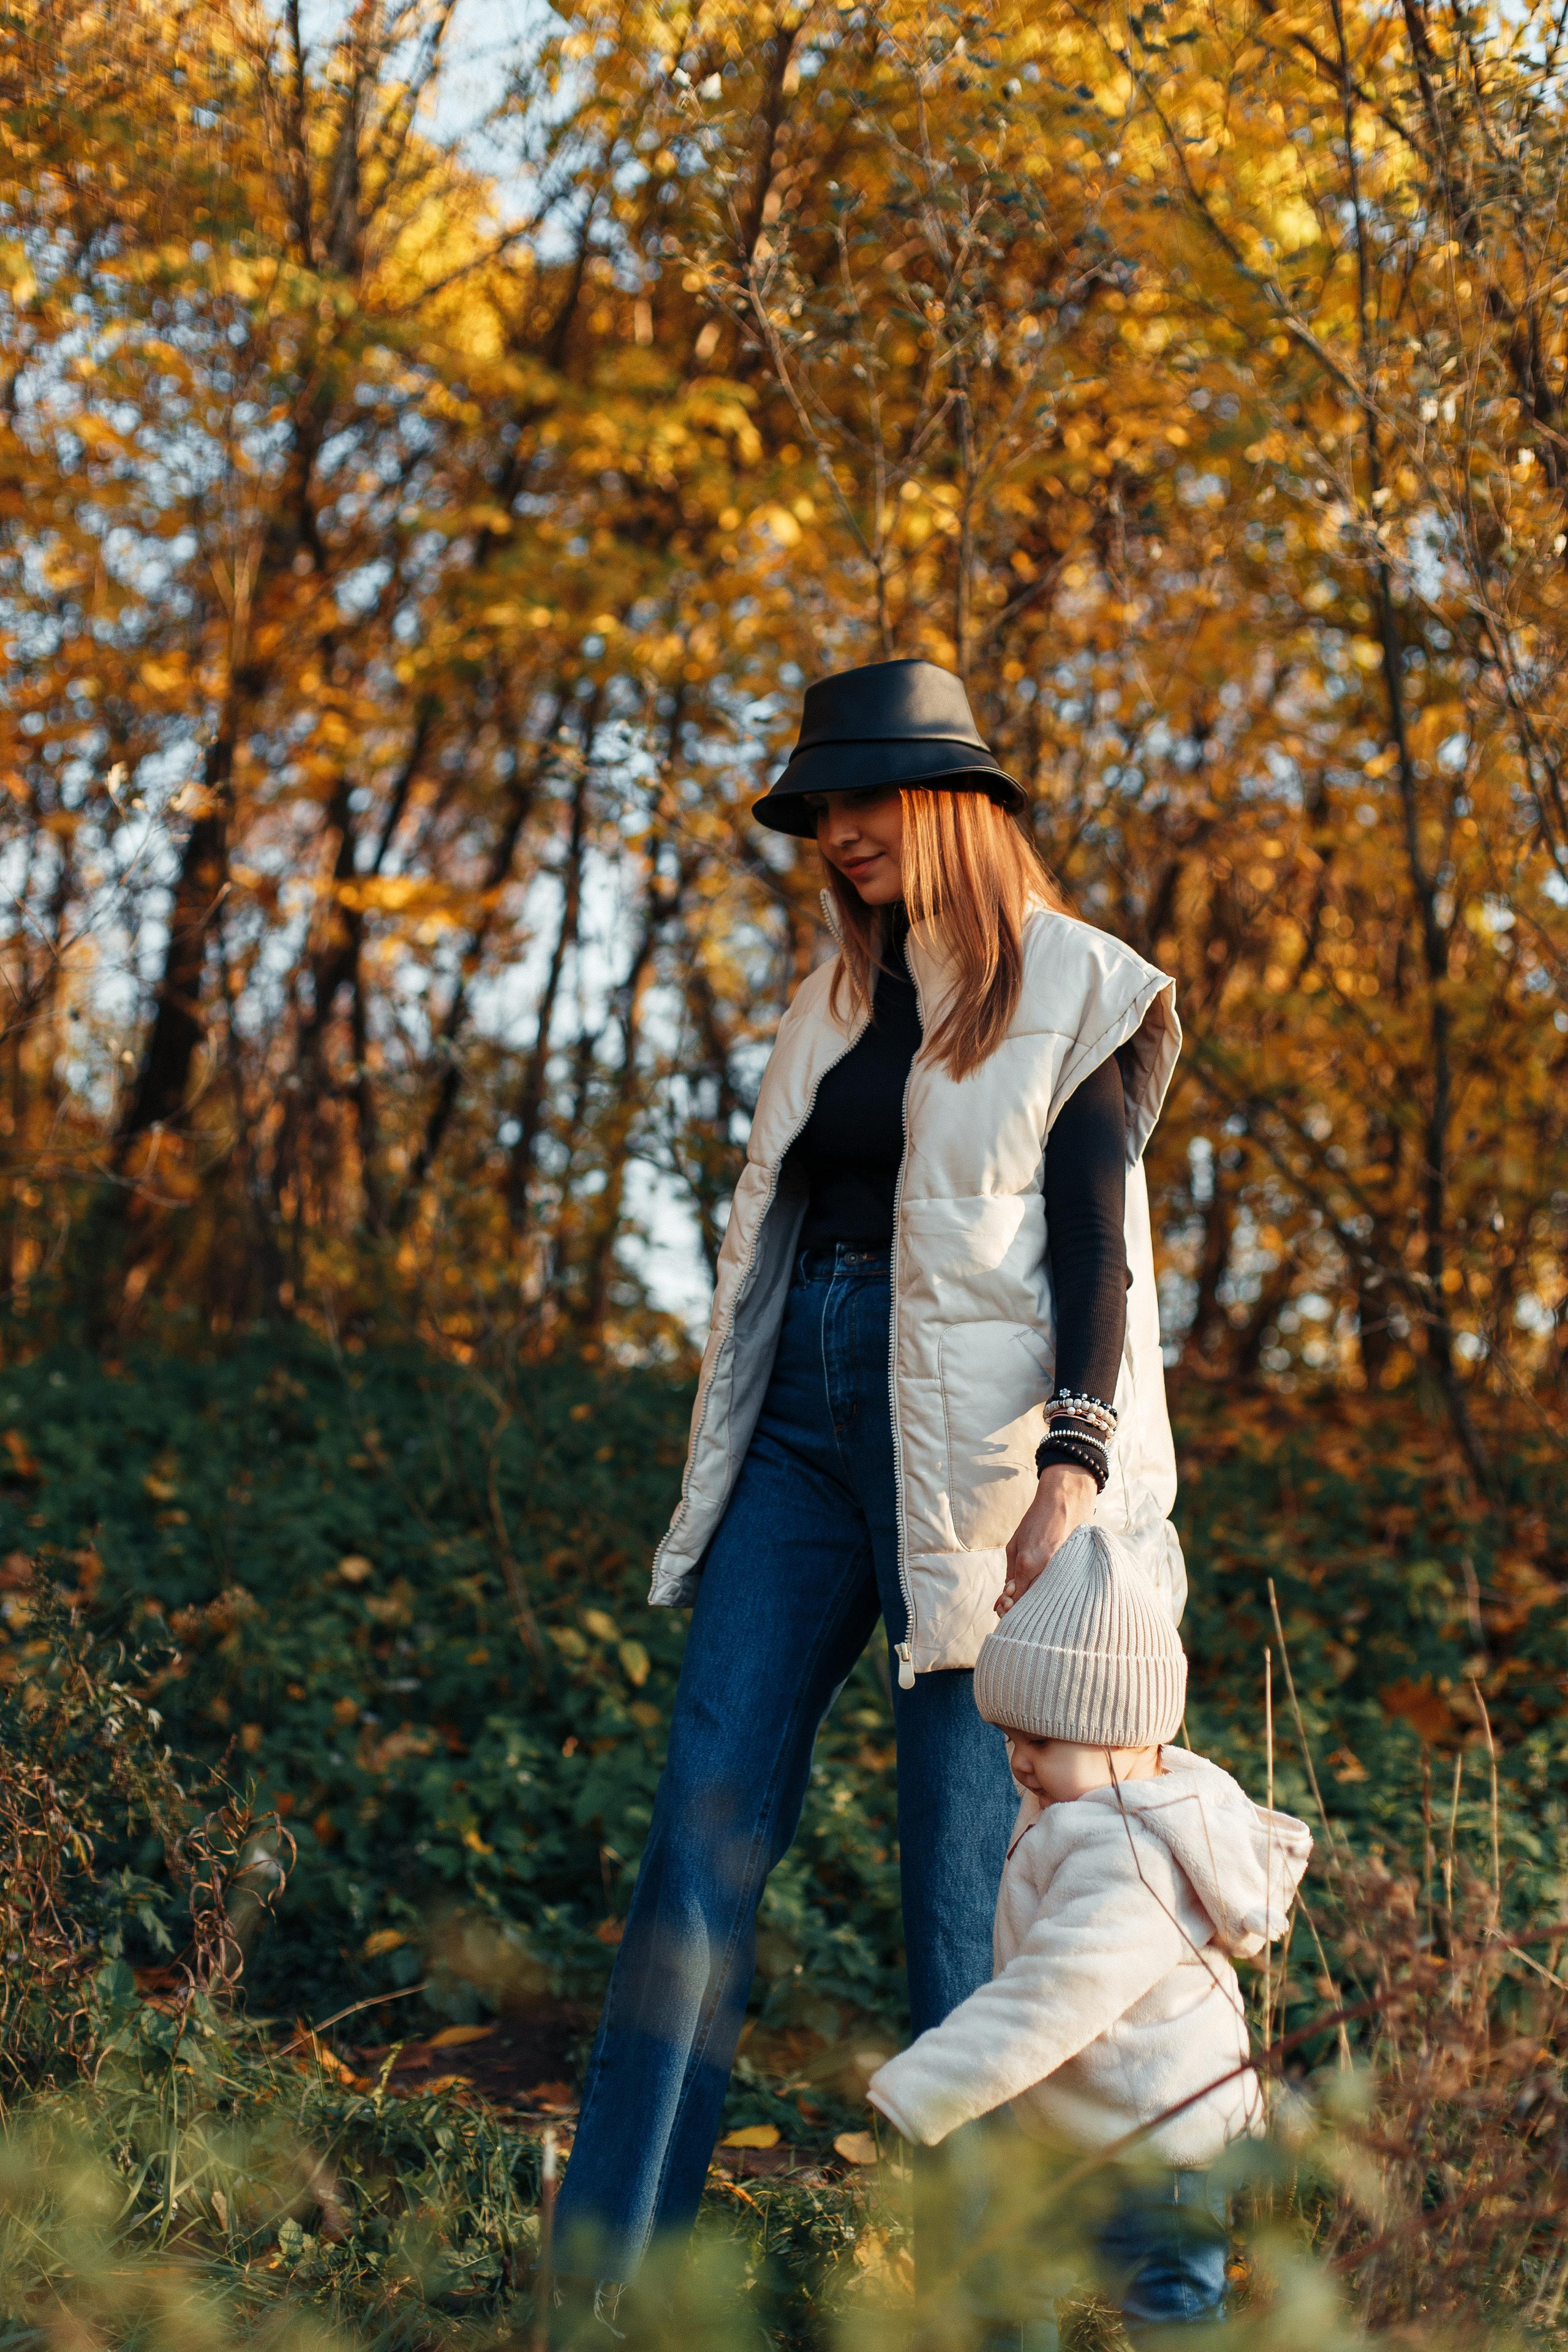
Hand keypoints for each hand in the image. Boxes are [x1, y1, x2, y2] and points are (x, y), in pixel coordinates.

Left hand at [995, 1463, 1097, 1615]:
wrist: (1065, 1499)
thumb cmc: (1037, 1520)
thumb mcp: (1015, 1544)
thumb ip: (1010, 1571)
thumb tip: (1003, 1595)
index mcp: (1028, 1563)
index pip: (1017, 1599)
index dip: (1009, 1608)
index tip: (1003, 1607)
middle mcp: (1047, 1570)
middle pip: (1033, 1602)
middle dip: (1021, 1607)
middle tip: (1013, 1603)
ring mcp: (1064, 1569)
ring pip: (1048, 1597)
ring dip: (1036, 1600)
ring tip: (1030, 1592)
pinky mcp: (1076, 1567)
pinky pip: (1061, 1586)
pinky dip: (1052, 1590)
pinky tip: (1047, 1586)